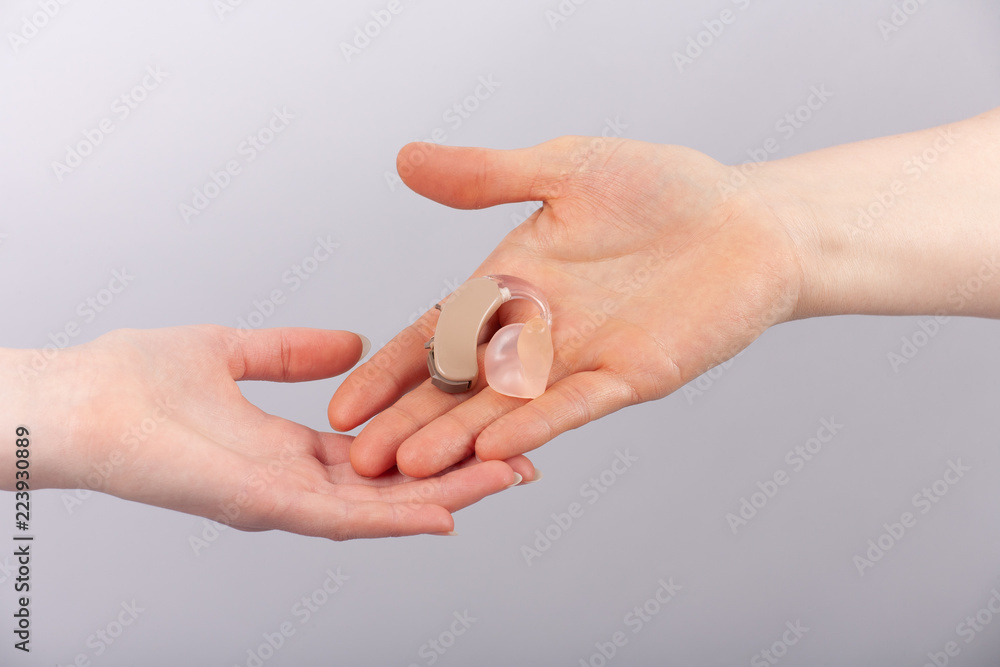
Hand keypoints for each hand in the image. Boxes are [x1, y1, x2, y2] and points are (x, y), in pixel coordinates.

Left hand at [2, 326, 532, 538]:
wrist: (73, 401)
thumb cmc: (131, 380)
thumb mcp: (232, 351)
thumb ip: (290, 352)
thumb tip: (348, 343)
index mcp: (289, 448)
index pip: (380, 454)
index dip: (436, 442)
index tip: (488, 424)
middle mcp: (293, 482)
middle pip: (394, 487)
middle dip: (461, 476)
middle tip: (526, 463)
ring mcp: (279, 499)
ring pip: (380, 508)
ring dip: (448, 498)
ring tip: (509, 481)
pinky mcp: (261, 504)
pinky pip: (339, 519)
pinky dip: (394, 521)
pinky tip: (445, 513)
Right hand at [329, 136, 803, 477]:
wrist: (748, 219)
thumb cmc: (662, 190)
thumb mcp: (564, 169)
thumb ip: (487, 175)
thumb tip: (406, 159)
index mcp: (509, 287)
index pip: (434, 335)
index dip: (389, 371)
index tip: (342, 406)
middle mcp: (536, 332)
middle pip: (460, 386)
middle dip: (410, 422)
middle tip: (361, 460)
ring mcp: (581, 359)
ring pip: (508, 405)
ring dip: (460, 437)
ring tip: (411, 467)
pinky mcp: (631, 374)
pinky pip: (576, 403)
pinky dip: (536, 424)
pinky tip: (497, 447)